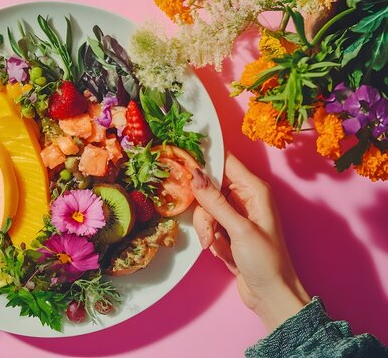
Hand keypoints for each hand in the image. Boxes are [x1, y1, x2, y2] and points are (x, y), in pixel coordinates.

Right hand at [191, 153, 310, 331]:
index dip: (205, 161)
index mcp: (255, 190)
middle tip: (208, 228)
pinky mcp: (227, 228)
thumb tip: (196, 175)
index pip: (226, 162)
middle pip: (210, 186)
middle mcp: (245, 197)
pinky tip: (216, 248)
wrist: (270, 293)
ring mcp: (236, 213)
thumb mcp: (239, 229)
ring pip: (206, 206)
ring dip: (205, 225)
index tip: (185, 164)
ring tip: (212, 243)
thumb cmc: (265, 261)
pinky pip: (208, 221)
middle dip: (204, 207)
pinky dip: (208, 234)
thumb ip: (215, 202)